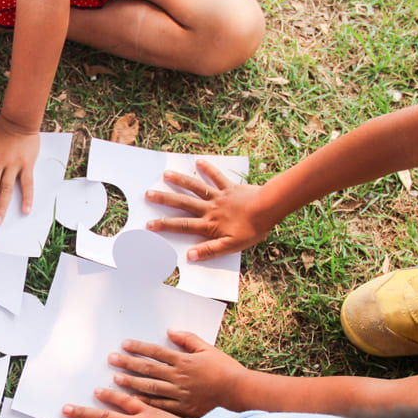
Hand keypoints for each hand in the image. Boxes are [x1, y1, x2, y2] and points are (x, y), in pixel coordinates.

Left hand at [109, 330, 248, 417]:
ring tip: (115, 379)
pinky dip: (146, 404)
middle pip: (148, 369)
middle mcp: (179, 376)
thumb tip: (171, 331)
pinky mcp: (183, 408)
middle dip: (128, 363)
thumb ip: (189, 339)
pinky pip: (161, 406)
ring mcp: (180, 393)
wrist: (241, 393)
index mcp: (184, 360)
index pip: (156, 352)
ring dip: (131, 383)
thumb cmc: (227, 370)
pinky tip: (131, 402)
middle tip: (111, 359)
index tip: (124, 344)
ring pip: (150, 387)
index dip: (139, 347)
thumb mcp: (209, 349)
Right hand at [145, 159, 277, 260]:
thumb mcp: (232, 245)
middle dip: (164, 199)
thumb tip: (190, 255)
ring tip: (166, 175)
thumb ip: (210, 250)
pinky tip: (199, 162)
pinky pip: (217, 177)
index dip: (165, 226)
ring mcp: (219, 196)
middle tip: (149, 194)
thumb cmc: (252, 229)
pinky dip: (208, 169)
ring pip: (196, 188)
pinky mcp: (229, 187)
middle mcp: (210, 209)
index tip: (150, 224)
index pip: (182, 225)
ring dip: (180, 181)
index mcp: (209, 225)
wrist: (269, 208)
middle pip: (183, 203)